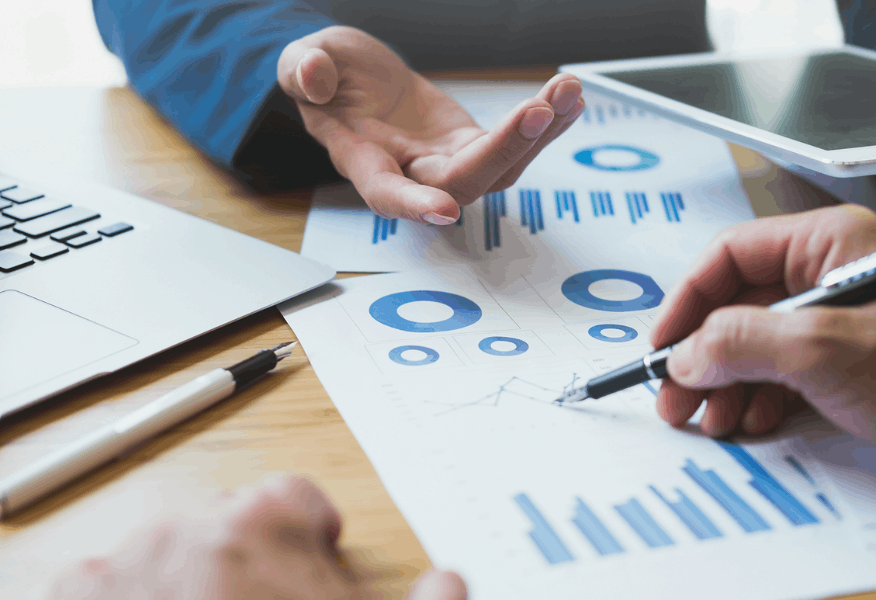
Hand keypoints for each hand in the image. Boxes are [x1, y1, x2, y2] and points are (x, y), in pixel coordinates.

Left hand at [49, 475, 465, 599]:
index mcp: (271, 522)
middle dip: (247, 560)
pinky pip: (104, 582)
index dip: (310, 533)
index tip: (310, 561)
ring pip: (169, 551)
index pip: (297, 497)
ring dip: (184, 581)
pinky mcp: (77, 592)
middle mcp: (196, 524)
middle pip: (231, 522)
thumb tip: (452, 582)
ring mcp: (130, 559)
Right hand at [277, 26, 583, 223]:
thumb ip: (303, 70)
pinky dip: (545, 122)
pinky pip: (514, 144)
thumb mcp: (301, 62)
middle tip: (538, 109)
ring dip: (538, 136)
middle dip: (503, 149)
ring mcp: (446, 162)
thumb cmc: (326, 77)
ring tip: (568, 91)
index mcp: (363, 160)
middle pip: (462, 182)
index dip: (413, 204)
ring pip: (498, 168)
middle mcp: (411, 172)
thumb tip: (313, 77)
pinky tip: (569, 95)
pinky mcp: (470, 144)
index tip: (444, 209)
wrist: (354, 80)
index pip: (386, 192)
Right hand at [650, 205, 875, 454]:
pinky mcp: (845, 359)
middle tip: (673, 397)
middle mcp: (827, 275)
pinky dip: (754, 397)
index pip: (728, 256)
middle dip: (700, 355)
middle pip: (735, 304)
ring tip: (707, 420)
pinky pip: (779, 369)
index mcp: (827, 244)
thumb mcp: (827, 352)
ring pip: (752, 341)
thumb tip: (682, 355)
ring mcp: (836, 320)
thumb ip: (740, 343)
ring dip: (722, 382)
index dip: (685, 301)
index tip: (662, 346)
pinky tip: (748, 421)